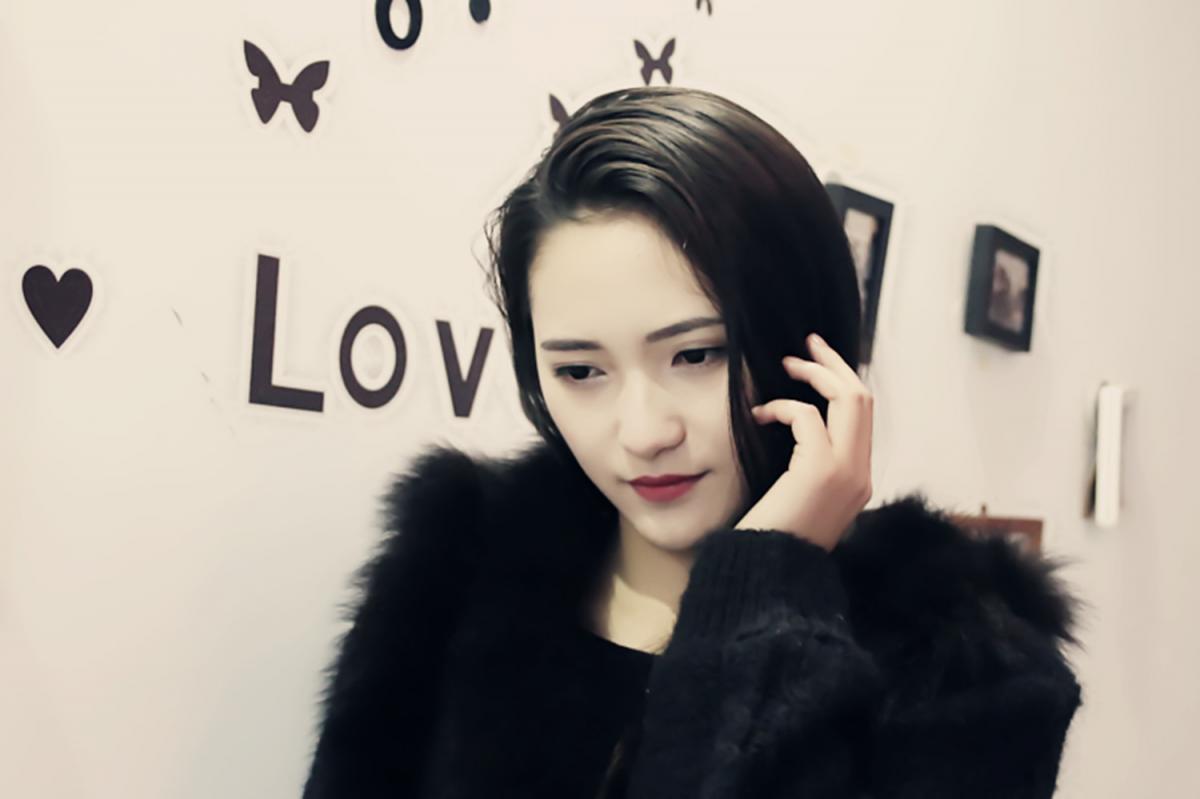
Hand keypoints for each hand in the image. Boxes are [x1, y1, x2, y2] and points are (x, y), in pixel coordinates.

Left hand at [735, 332, 873, 551]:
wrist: (769, 574)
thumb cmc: (773, 539)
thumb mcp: (801, 499)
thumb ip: (812, 467)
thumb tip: (799, 429)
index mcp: (859, 479)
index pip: (864, 417)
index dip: (843, 383)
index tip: (818, 363)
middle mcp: (861, 473)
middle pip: (863, 398)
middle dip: (835, 365)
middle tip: (808, 344)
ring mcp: (846, 472)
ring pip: (850, 399)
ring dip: (816, 374)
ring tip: (787, 365)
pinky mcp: (821, 470)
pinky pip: (808, 417)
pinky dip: (784, 407)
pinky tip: (760, 415)